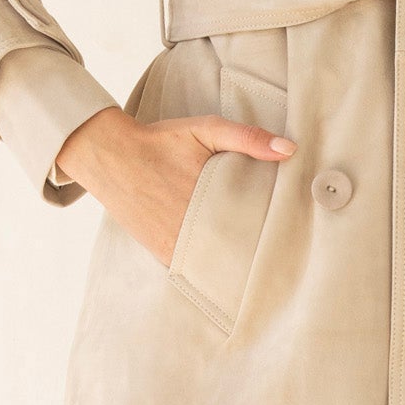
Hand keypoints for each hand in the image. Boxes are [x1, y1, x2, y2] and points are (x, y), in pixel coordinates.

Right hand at [55, 105, 295, 265]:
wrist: (109, 155)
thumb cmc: (161, 142)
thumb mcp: (206, 130)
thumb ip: (248, 138)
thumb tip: (290, 150)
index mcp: (212, 199)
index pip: (255, 228)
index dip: (276, 236)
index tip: (294, 240)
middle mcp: (194, 229)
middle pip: (239, 252)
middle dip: (260, 255)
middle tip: (286, 261)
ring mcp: (177, 245)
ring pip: (218, 266)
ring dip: (236, 267)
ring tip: (260, 271)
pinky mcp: (162, 252)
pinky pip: (194, 269)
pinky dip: (210, 270)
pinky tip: (228, 274)